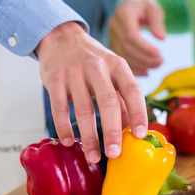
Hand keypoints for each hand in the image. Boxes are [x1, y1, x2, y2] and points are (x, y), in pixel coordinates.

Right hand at [35, 21, 147, 162]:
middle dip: (112, 132)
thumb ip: (122, 98)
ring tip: (93, 157)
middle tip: (115, 154)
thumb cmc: (92, 61)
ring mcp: (74, 72)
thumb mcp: (112, 72)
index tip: (140, 135)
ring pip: (83, 109)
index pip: (132, 91)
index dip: (138, 114)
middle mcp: (98, 67)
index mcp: (118, 65)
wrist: (61, 37)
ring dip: (89, 137)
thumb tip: (131, 129)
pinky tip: (70, 142)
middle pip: (108, 102)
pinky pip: (60, 108)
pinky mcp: (55, 78)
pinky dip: (64, 127)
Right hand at [108, 0, 165, 75]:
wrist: (131, 4)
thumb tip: (162, 38)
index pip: (132, 35)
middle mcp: (114, 24)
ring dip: (141, 64)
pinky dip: (134, 68)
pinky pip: (121, 59)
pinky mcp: (112, 44)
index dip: (145, 48)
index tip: (160, 55)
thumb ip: (157, 22)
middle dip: (145, 58)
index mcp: (124, 13)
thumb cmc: (146, 6)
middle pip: (127, 47)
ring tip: (156, 66)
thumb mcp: (155, 9)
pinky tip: (146, 72)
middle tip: (161, 62)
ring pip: (123, 55)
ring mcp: (111, 35)